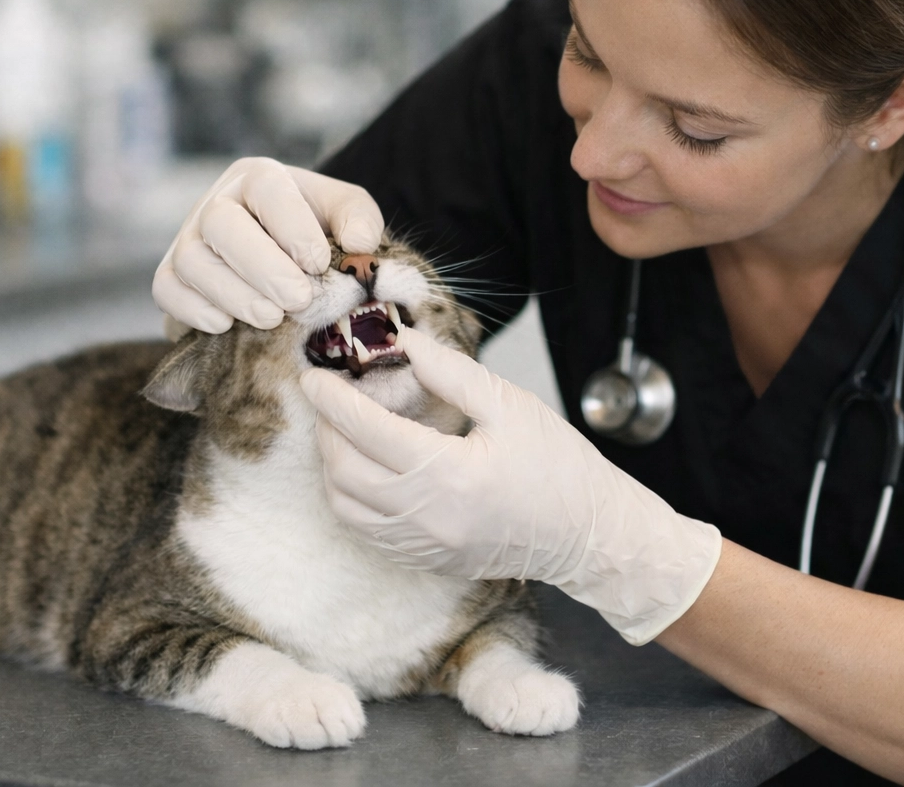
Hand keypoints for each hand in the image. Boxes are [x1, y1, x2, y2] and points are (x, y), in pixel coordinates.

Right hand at [153, 158, 383, 335]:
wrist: (279, 256)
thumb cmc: (315, 228)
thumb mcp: (344, 212)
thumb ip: (359, 218)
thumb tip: (359, 244)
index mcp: (259, 178)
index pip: (266, 189)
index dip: (292, 227)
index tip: (318, 264)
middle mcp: (217, 202)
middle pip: (221, 224)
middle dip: (262, 266)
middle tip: (299, 300)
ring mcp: (188, 238)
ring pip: (192, 261)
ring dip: (232, 294)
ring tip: (271, 319)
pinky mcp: (171, 274)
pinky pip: (167, 290)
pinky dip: (192, 310)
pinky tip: (226, 326)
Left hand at [298, 327, 721, 645]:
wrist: (590, 535)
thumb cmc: (559, 466)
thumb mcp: (510, 404)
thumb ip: (450, 372)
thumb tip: (402, 342)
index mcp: (451, 474)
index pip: (367, 432)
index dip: (332, 400)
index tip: (313, 375)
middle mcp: (429, 518)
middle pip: (344, 471)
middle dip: (327, 430)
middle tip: (331, 399)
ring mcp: (426, 547)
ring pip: (346, 508)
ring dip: (333, 467)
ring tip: (346, 433)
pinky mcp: (428, 561)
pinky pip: (368, 532)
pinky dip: (353, 499)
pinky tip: (368, 470)